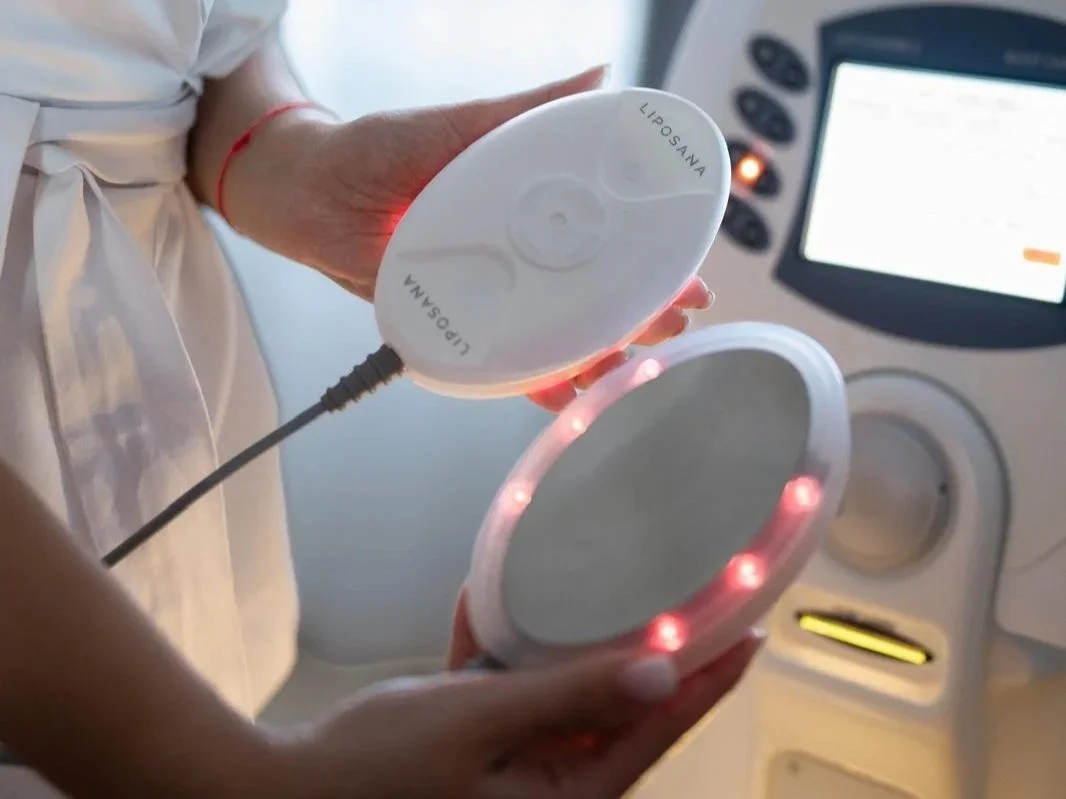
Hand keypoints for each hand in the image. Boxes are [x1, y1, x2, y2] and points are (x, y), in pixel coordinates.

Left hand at [231, 66, 712, 412]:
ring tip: (634, 361)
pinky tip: (567, 394)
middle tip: (673, 321)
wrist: (306, 191)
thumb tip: (599, 78)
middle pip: (588, 295)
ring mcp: (485, 292)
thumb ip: (529, 110)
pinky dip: (532, 381)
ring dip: (598, 354)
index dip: (647, 261)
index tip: (685, 273)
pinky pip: (499, 362)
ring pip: (553, 334)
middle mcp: (512, 255)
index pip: (600, 242)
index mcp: (525, 208)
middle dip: (638, 314)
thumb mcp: (462, 125)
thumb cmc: (376, 149)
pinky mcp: (452, 323)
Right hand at [276, 629, 760, 798]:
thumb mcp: (478, 721)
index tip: (748, 633)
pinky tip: (484, 602)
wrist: (278, 794)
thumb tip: (658, 672)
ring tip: (593, 587)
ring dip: (566, 645)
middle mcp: (548, 788)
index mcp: (564, 797)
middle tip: (685, 596)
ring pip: (564, 697)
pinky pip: (509, 696)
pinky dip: (501, 655)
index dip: (707, 678)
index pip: (655, 726)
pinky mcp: (476, 751)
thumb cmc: (373, 770)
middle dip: (644, 652)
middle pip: (616, 709)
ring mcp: (511, 770)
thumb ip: (568, 694)